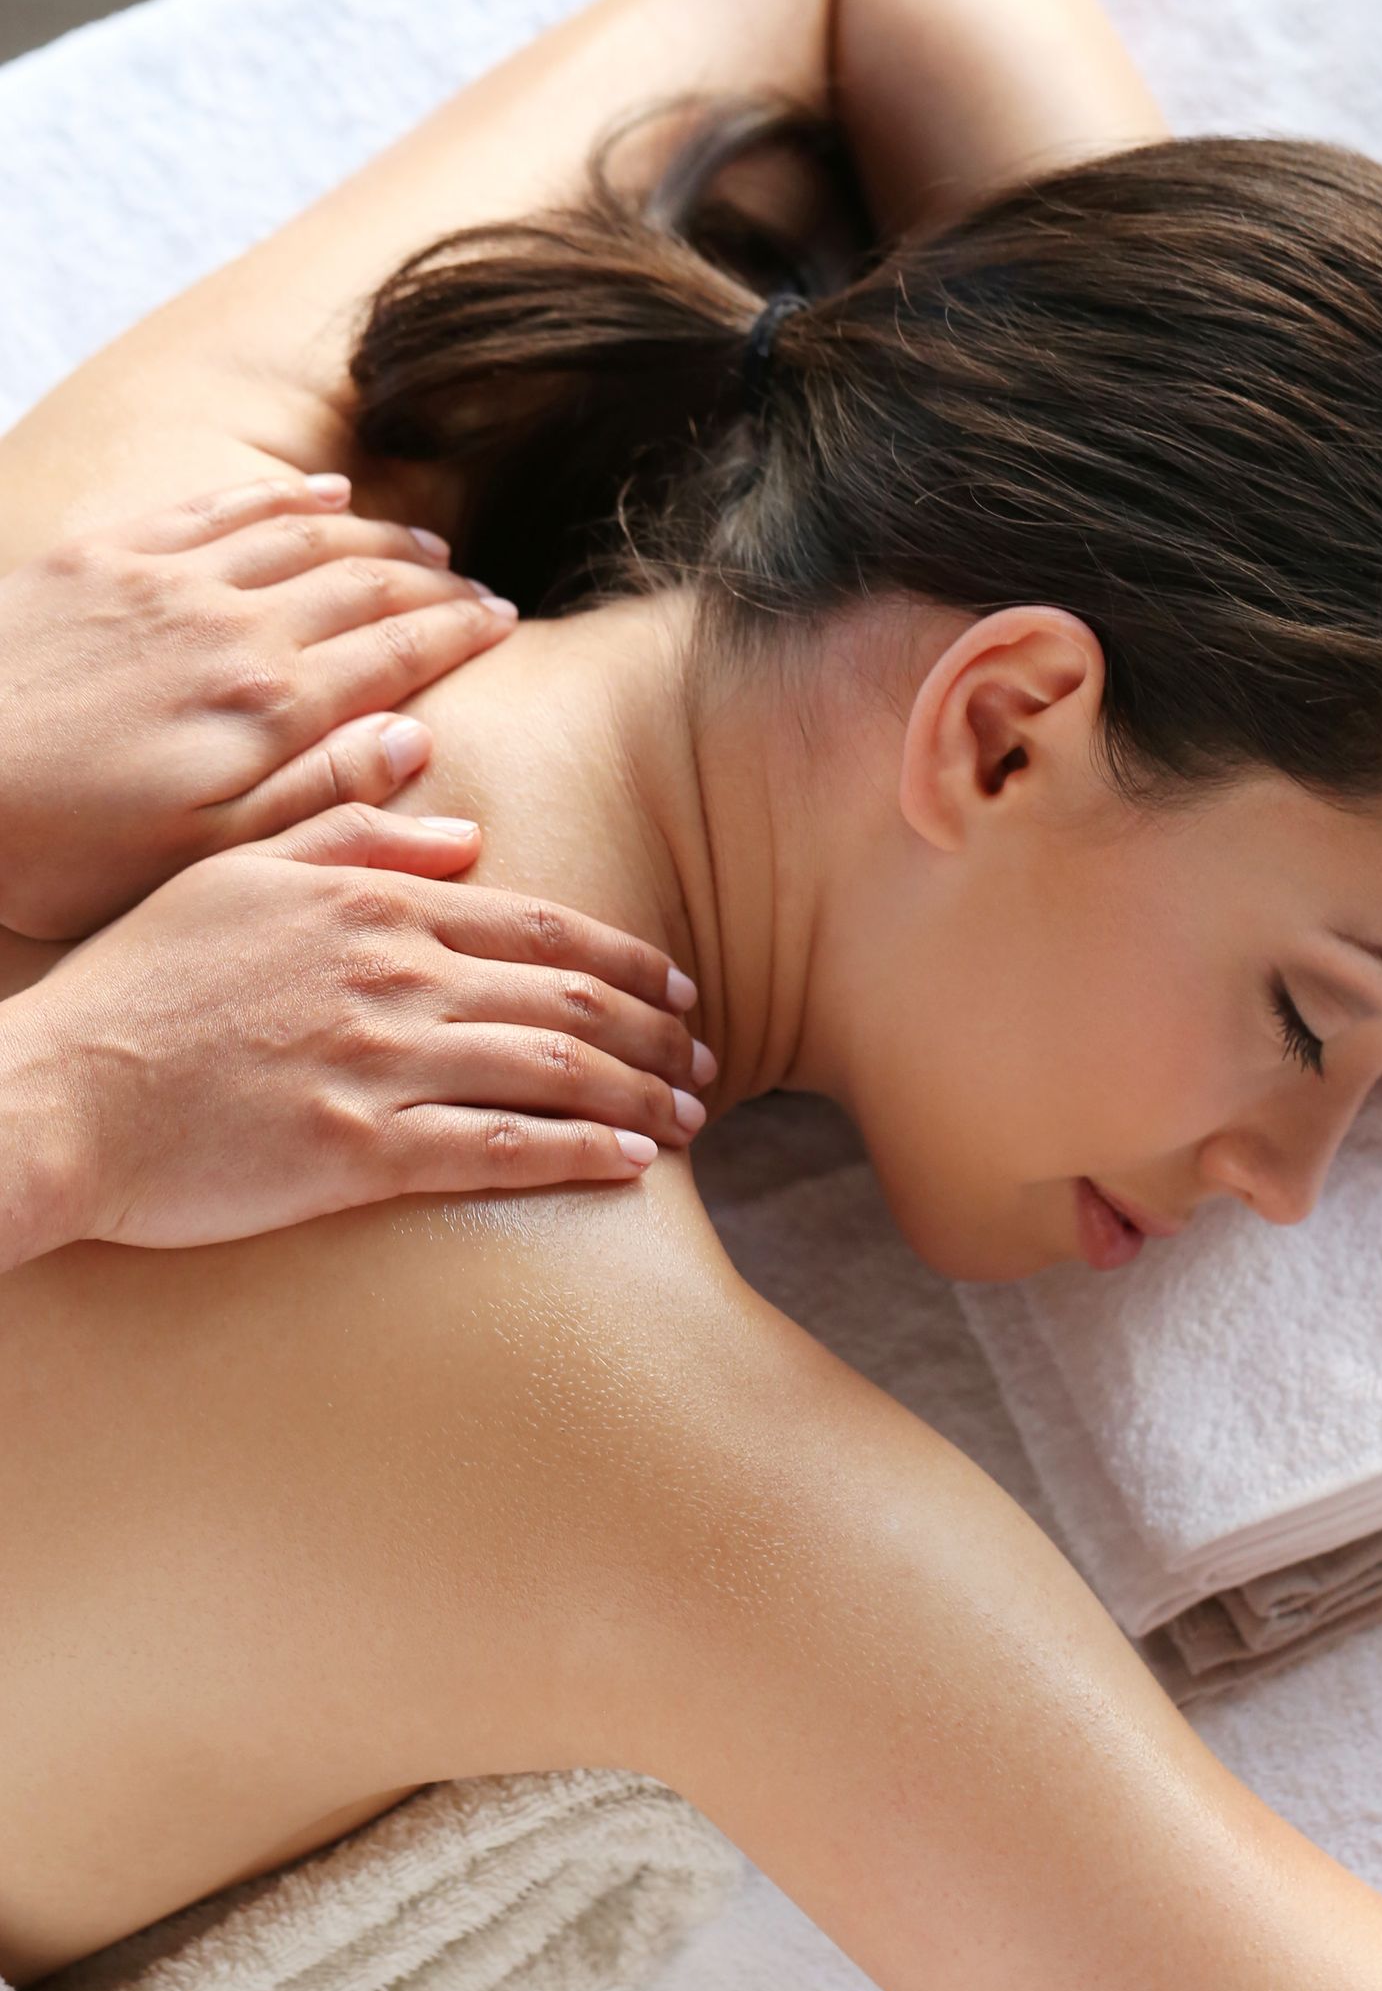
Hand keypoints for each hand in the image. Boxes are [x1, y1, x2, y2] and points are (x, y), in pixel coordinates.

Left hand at [0, 472, 519, 938]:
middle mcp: (230, 623)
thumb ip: (318, 794)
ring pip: (300, 535)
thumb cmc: (57, 848)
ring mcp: (164, 578)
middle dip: (434, 584)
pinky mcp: (102, 556)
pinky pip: (216, 505)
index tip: (506, 626)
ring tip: (424, 547)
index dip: (461, 634)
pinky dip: (282, 496)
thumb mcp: (201, 854)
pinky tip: (321, 493)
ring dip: (374, 537)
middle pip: (362, 583)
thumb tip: (417, 742)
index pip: (397, 650)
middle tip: (483, 591)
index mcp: (267, 705)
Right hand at [0, 804, 713, 1261]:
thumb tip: (462, 826)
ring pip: (554, 1068)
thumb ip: (349, 833)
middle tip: (707, 1058)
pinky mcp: (360, 1151)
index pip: (539, 922)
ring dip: (640, 1093)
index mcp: (368, 899)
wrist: (57, 1093)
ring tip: (689, 1114)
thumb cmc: (139, 985)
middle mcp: (390, 971)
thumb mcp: (235, 873)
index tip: (677, 986)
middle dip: (656, 1030)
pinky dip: (583, 1153)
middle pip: (568, 995)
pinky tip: (633, 1163)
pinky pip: (502, 1149)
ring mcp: (378, 1060)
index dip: (626, 959)